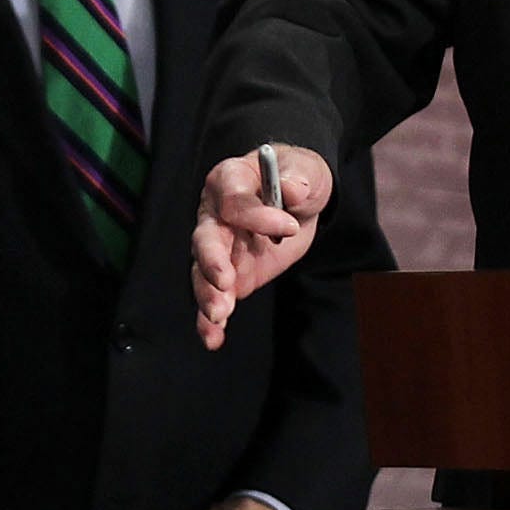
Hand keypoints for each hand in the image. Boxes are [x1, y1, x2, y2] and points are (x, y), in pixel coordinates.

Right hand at [189, 145, 331, 350]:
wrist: (298, 203)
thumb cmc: (296, 177)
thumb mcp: (306, 170)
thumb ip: (299, 178)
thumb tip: (294, 189)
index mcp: (229, 180)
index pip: (234, 201)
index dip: (257, 215)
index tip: (288, 228)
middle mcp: (214, 215)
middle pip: (205, 238)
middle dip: (212, 260)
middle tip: (225, 280)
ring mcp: (218, 248)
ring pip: (203, 272)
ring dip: (208, 294)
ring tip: (218, 315)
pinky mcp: (229, 276)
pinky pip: (214, 298)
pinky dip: (210, 321)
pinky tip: (213, 338)